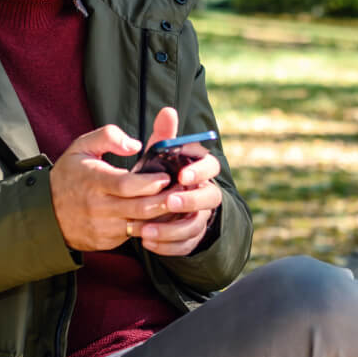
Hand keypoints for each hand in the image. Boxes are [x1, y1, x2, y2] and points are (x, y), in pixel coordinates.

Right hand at [49, 123, 171, 250]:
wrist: (45, 212)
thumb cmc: (70, 174)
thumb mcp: (82, 146)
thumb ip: (108, 137)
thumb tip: (134, 145)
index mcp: (93, 181)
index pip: (126, 185)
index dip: (149, 183)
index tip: (166, 176)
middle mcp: (97, 207)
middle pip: (138, 208)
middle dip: (164, 201)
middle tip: (182, 191)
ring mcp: (101, 228)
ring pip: (140, 226)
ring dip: (161, 217)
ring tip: (176, 203)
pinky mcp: (105, 242)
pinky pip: (133, 236)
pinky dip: (150, 227)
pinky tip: (161, 217)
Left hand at [127, 108, 222, 255]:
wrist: (158, 203)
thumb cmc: (160, 172)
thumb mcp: (160, 154)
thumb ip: (164, 136)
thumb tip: (167, 110)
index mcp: (200, 170)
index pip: (210, 166)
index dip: (199, 171)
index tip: (181, 174)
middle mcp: (205, 192)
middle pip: (211, 197)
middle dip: (191, 200)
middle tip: (169, 201)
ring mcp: (200, 217)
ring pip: (196, 225)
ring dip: (172, 229)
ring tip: (146, 230)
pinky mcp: (192, 237)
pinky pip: (186, 245)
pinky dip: (167, 246)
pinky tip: (147, 242)